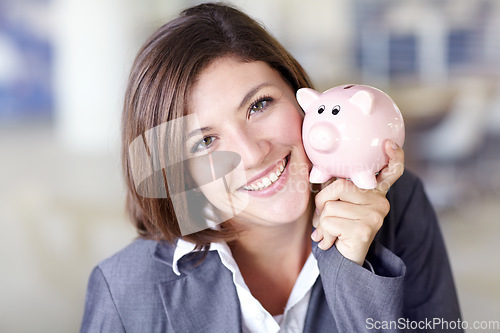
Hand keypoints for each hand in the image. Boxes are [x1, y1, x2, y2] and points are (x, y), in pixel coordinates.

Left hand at [311, 140, 404, 264]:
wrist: (347, 263)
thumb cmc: (339, 230)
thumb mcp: (338, 205)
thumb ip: (336, 189)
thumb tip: (319, 174)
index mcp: (375, 193)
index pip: (390, 171)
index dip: (393, 156)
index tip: (388, 144)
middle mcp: (380, 201)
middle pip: (339, 186)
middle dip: (322, 202)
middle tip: (324, 219)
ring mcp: (375, 214)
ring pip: (330, 205)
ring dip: (322, 222)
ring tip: (330, 232)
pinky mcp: (366, 228)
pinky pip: (329, 221)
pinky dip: (323, 233)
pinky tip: (332, 242)